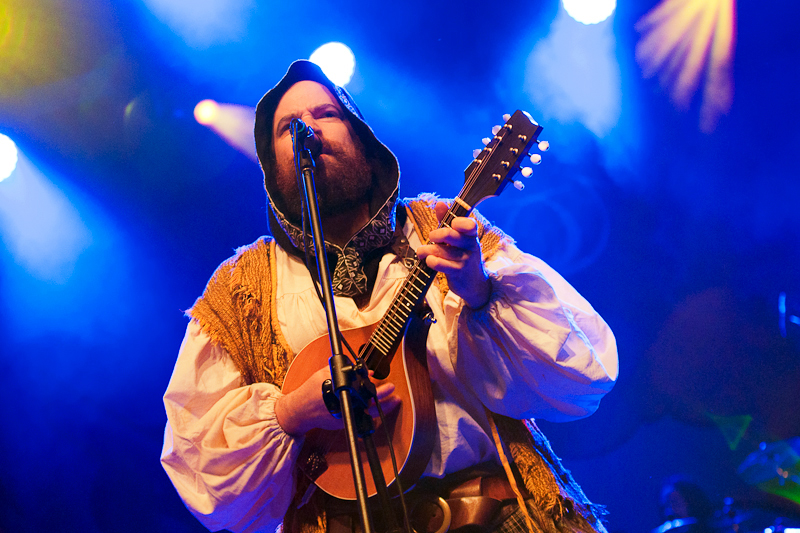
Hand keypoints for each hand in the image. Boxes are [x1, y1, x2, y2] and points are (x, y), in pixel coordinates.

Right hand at [275, 366, 400, 436]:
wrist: (299, 411)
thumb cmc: (310, 391)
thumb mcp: (325, 374)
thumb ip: (345, 371)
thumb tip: (366, 372)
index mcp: (341, 397)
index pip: (365, 395)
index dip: (378, 391)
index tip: (388, 386)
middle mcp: (345, 411)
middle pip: (370, 408)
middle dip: (384, 401)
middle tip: (393, 391)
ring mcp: (345, 420)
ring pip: (368, 415)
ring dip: (381, 407)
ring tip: (393, 400)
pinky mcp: (344, 424)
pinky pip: (361, 417)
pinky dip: (369, 410)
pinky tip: (377, 405)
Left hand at [416, 201, 491, 308]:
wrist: (474, 284)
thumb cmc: (462, 255)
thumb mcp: (458, 237)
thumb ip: (447, 219)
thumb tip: (440, 203)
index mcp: (471, 235)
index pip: (469, 225)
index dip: (459, 222)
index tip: (452, 223)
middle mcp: (470, 246)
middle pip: (450, 234)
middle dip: (436, 234)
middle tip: (431, 237)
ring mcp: (465, 260)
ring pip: (441, 250)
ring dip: (427, 249)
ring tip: (422, 251)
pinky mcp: (458, 273)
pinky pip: (440, 264)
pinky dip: (431, 260)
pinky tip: (429, 260)